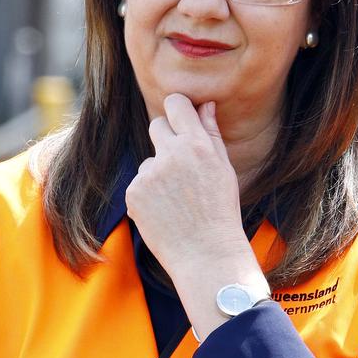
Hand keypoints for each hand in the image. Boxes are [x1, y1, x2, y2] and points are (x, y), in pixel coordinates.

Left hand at [125, 93, 246, 273]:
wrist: (206, 254)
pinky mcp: (133, 192)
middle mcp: (172, 154)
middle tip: (181, 166)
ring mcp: (150, 174)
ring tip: (177, 202)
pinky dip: (148, 196)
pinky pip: (139, 183)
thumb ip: (211, 133)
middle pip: (156, 125)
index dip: (177, 108)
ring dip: (158, 174)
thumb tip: (206, 104)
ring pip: (149, 161)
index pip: (176, 103)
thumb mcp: (223, 169)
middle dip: (166, 139)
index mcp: (197, 145)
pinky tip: (164, 213)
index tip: (180, 116)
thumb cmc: (220, 211)